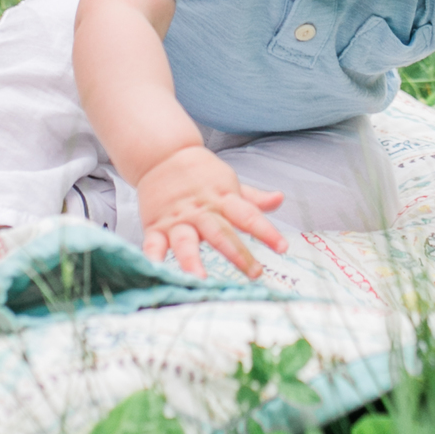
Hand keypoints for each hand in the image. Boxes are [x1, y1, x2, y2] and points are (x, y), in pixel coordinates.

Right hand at [137, 145, 285, 276]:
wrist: (162, 154)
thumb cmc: (200, 174)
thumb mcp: (228, 182)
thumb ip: (253, 198)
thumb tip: (279, 199)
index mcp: (222, 199)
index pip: (248, 216)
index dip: (266, 231)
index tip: (282, 248)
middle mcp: (201, 211)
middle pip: (220, 233)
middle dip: (238, 254)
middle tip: (254, 273)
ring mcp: (177, 220)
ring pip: (185, 241)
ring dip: (191, 260)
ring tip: (199, 279)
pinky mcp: (155, 226)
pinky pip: (153, 244)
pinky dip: (153, 257)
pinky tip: (155, 271)